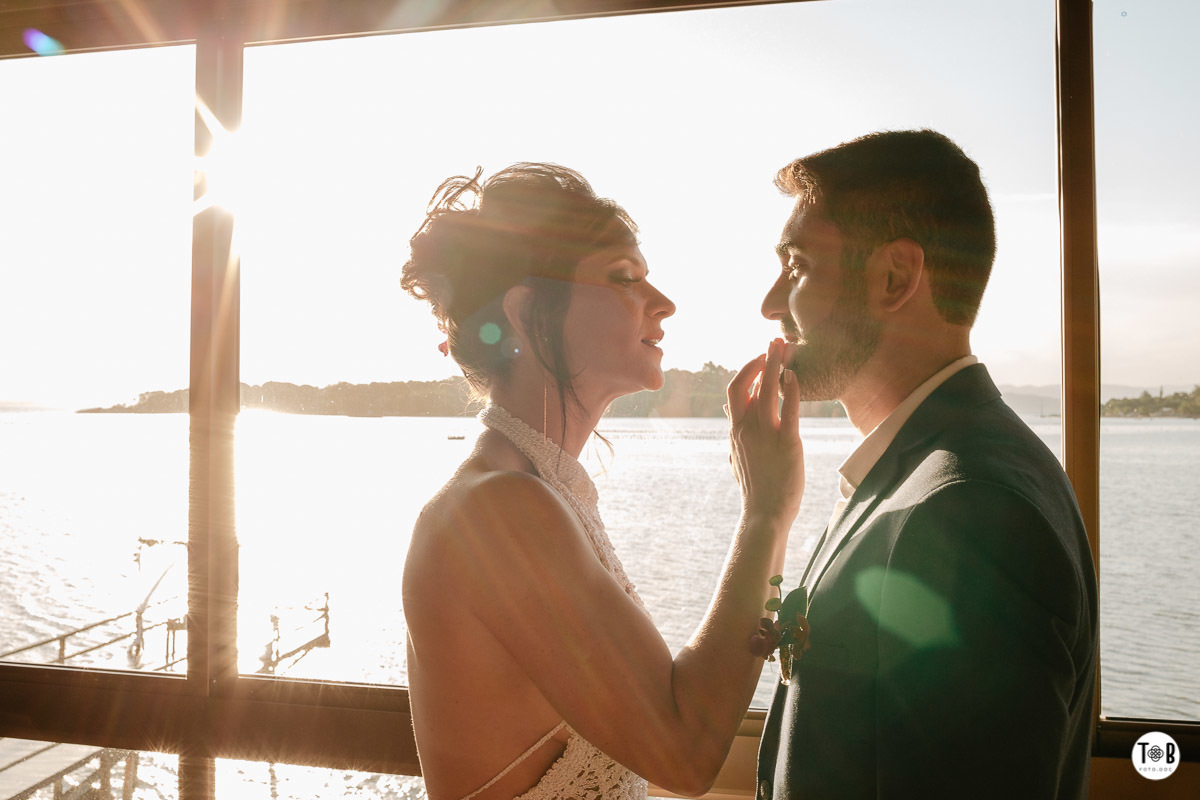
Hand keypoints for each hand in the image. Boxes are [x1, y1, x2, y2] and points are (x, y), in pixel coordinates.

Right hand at [726, 338, 804, 524]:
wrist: (765, 514)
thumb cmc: (756, 489)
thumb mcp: (738, 458)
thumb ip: (735, 435)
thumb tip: (729, 417)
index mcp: (736, 432)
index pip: (735, 392)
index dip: (747, 372)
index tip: (760, 361)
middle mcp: (746, 429)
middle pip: (744, 384)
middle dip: (758, 360)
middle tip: (773, 345)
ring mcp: (765, 434)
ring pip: (767, 390)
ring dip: (775, 365)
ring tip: (784, 348)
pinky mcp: (787, 442)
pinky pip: (789, 408)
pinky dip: (792, 388)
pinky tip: (796, 376)